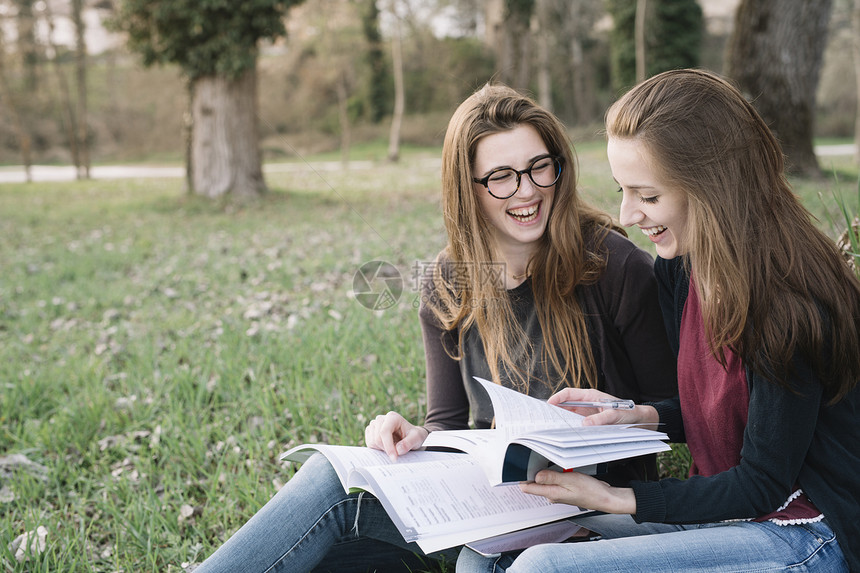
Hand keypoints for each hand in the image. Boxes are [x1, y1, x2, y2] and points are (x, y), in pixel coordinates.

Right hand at [364, 411, 428, 460]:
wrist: (410, 436)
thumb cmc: (413, 435)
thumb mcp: (417, 438)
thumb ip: (409, 443)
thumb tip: (398, 450)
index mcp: (392, 417)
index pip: (384, 431)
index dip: (388, 446)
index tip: (394, 458)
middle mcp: (381, 419)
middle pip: (377, 438)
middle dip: (386, 449)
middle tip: (396, 454)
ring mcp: (374, 425)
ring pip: (372, 441)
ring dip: (382, 449)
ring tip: (393, 447)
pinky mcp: (370, 431)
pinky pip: (369, 443)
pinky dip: (377, 449)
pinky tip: (386, 446)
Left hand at [519, 469, 635, 514]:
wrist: (605, 498)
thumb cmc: (591, 491)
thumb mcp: (571, 480)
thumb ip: (552, 478)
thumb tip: (536, 476)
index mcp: (551, 493)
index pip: (527, 487)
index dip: (522, 476)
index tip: (521, 464)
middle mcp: (552, 494)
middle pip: (535, 482)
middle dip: (536, 470)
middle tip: (540, 457)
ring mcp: (558, 492)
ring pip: (545, 479)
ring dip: (547, 470)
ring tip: (554, 462)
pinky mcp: (564, 489)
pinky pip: (554, 479)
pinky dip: (556, 472)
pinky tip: (563, 468)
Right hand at [548, 388, 658, 426]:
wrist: (642, 421)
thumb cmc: (630, 413)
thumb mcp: (616, 415)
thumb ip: (601, 419)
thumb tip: (585, 424)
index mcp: (591, 396)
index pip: (569, 394)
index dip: (557, 398)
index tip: (548, 406)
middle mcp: (587, 404)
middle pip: (566, 405)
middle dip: (555, 411)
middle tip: (545, 421)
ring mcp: (588, 414)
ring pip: (570, 416)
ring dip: (562, 422)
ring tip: (553, 430)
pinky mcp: (591, 423)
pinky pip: (577, 425)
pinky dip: (571, 430)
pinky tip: (567, 436)